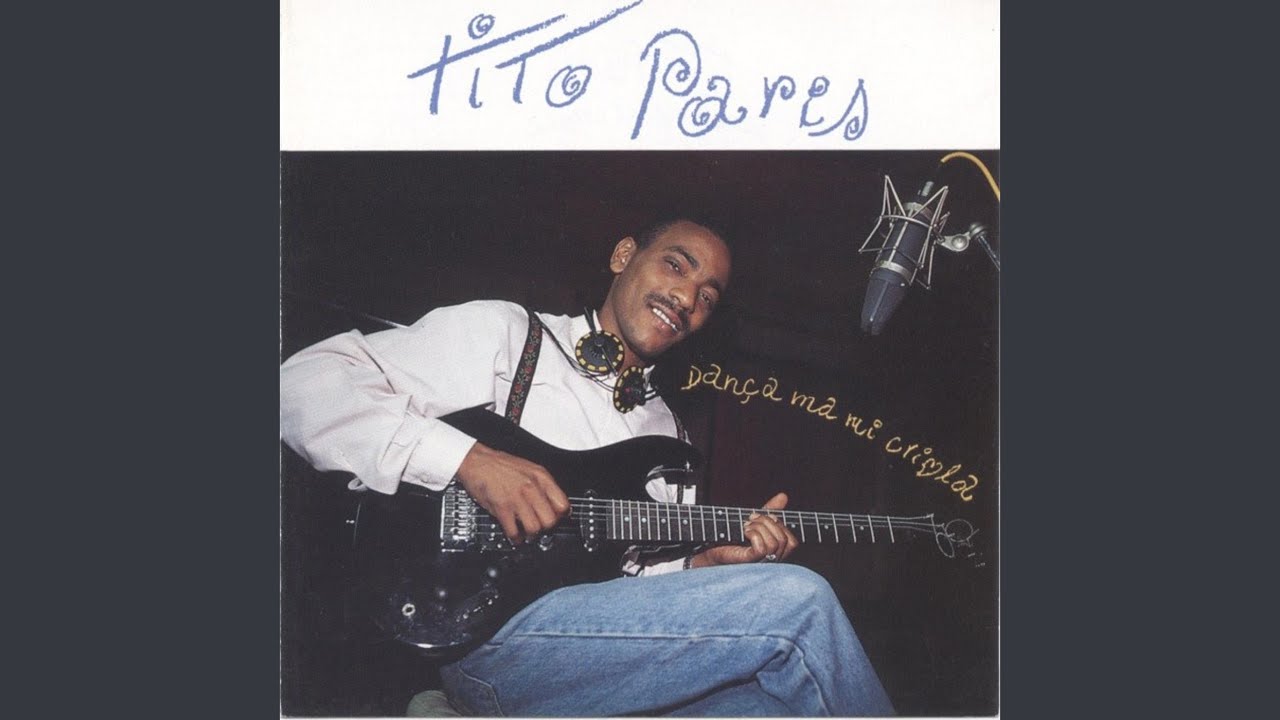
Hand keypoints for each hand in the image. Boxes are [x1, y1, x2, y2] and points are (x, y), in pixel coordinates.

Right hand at [454, 441, 570, 543]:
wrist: (477, 461)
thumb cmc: (500, 465)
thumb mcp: (529, 469)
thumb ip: (543, 485)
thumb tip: (554, 503)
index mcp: (541, 477)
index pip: (562, 504)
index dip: (560, 516)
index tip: (556, 519)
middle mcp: (531, 488)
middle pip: (550, 520)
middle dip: (546, 528)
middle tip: (541, 527)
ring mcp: (517, 499)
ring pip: (534, 528)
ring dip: (531, 535)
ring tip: (528, 533)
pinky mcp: (502, 508)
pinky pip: (514, 531)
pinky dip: (516, 538)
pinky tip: (515, 536)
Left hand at [690, 493, 798, 567]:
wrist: (709, 548)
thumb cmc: (730, 537)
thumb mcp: (753, 520)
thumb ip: (769, 511)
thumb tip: (783, 496)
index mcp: (775, 553)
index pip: (792, 541)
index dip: (781, 525)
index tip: (765, 516)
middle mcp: (771, 560)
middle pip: (785, 540)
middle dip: (768, 523)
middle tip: (751, 519)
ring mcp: (761, 563)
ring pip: (775, 543)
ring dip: (759, 528)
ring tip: (746, 526)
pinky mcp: (749, 562)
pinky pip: (762, 548)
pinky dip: (754, 534)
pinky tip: (744, 533)